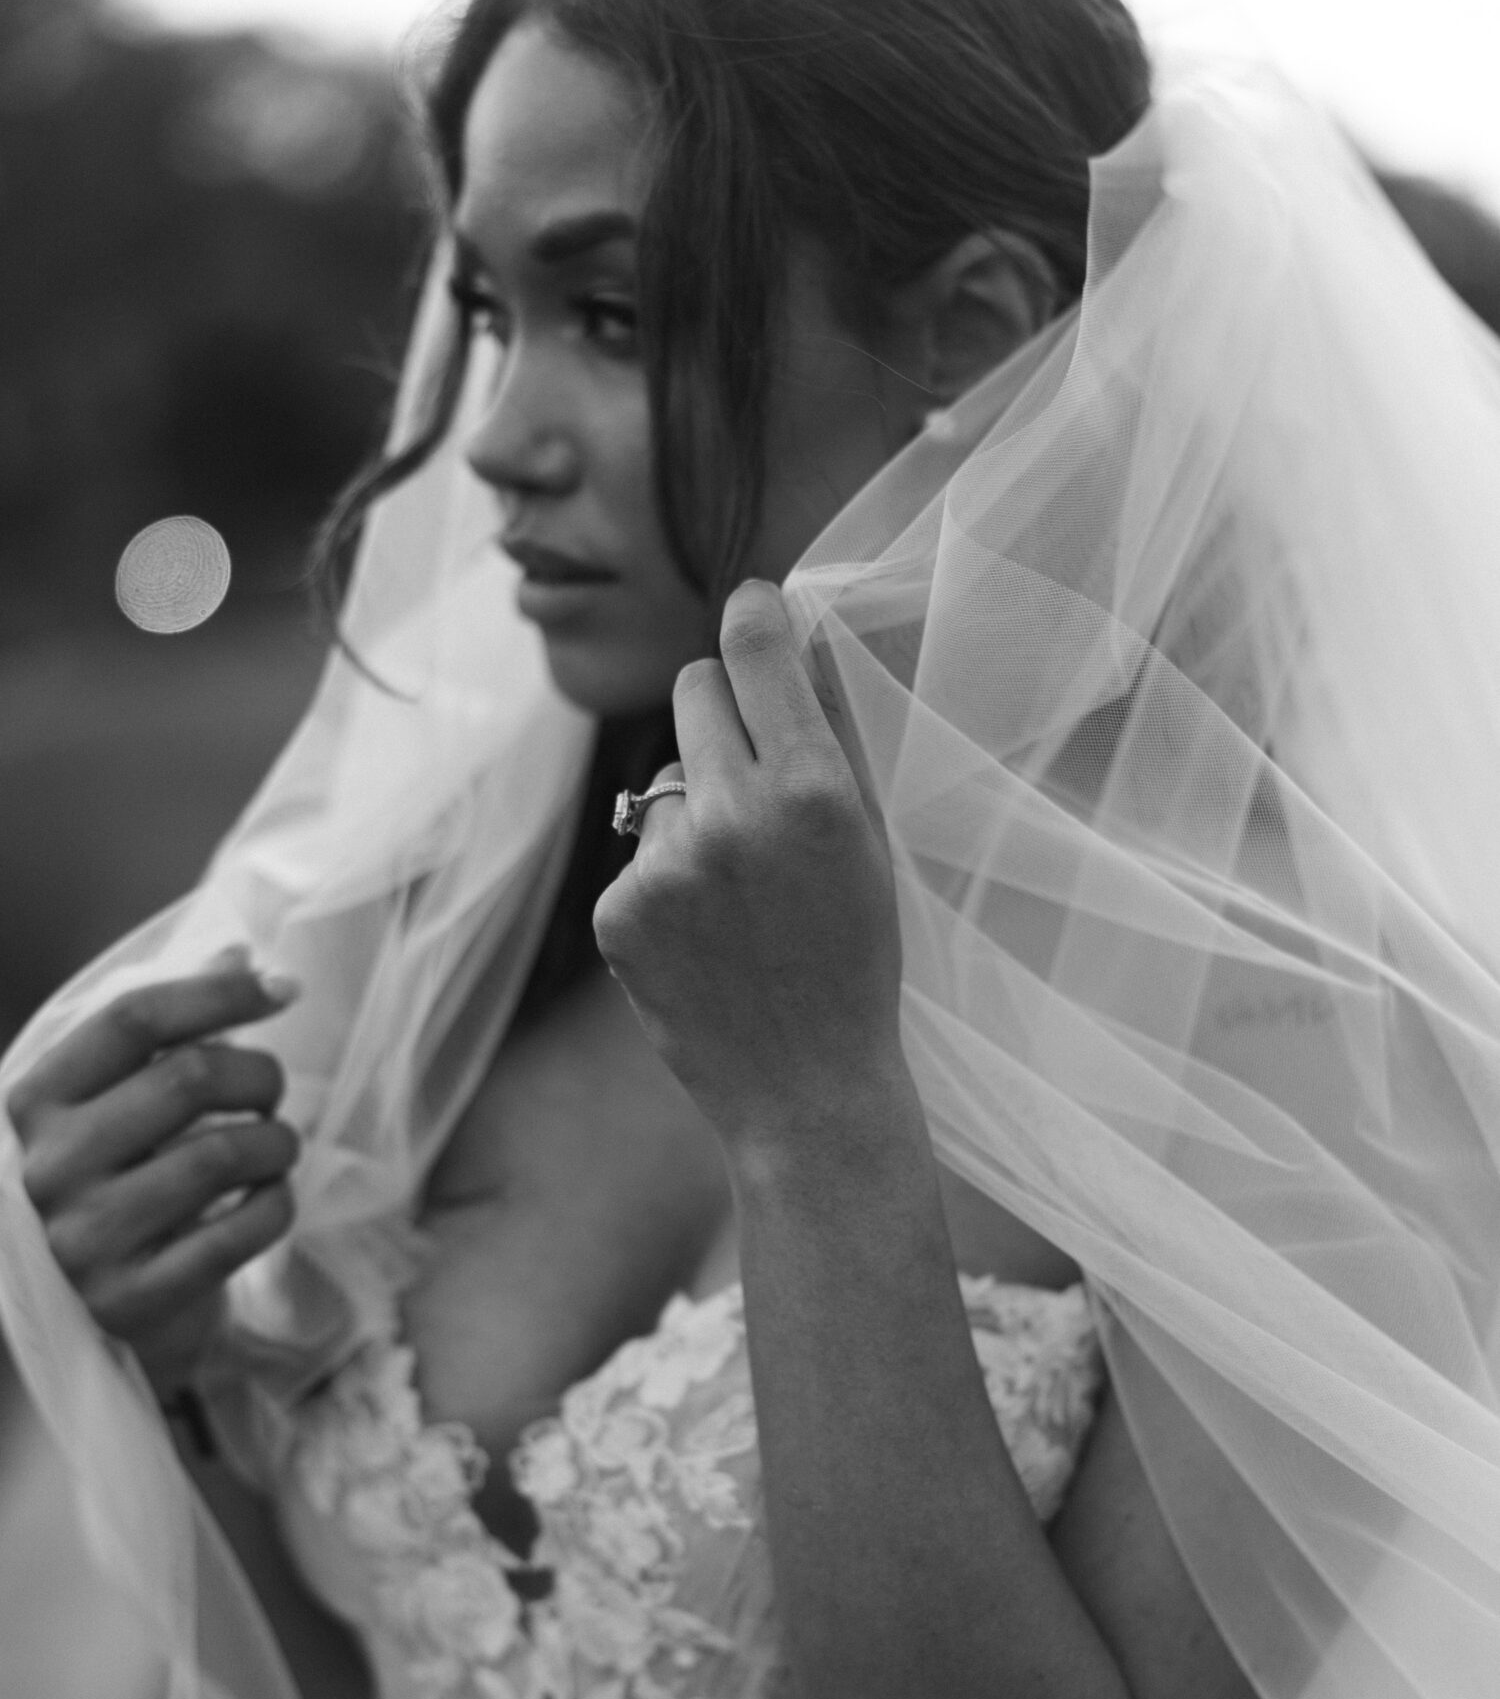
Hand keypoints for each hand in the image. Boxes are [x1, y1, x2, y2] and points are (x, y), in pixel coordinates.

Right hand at [5, 950, 301, 1394]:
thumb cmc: (105, 1185)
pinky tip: (270, 1198)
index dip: (221, 993)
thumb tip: (240, 954)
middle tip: (272, 1091)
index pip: (132, 1018)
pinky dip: (278, 1204)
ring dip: (277, 1140)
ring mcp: (84, 1239)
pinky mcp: (131, 1300)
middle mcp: (46, 1167)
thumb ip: (165, 1032)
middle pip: (188, 1078)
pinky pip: (241, 1232)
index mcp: (31, 1102)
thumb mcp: (109, 1104)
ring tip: (274, 1146)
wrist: (79, 1320)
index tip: (285, 989)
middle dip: (260, 1073)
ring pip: (224, 1154)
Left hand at [593, 582, 908, 1155]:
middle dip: (720, 709)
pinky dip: (663, 884)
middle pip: (693, 689)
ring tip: (736, 896)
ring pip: (663, 781)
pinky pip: (636, 854)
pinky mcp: (618, 911)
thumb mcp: (869, 846)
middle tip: (747, 762)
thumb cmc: (855, 962)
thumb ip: (829, 746)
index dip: (752, 612)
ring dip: (693, 813)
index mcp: (814, 790)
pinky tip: (703, 938)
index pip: (754, 646)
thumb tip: (795, 650)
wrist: (808, 1092)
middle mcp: (733, 814)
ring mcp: (666, 865)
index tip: (750, 606)